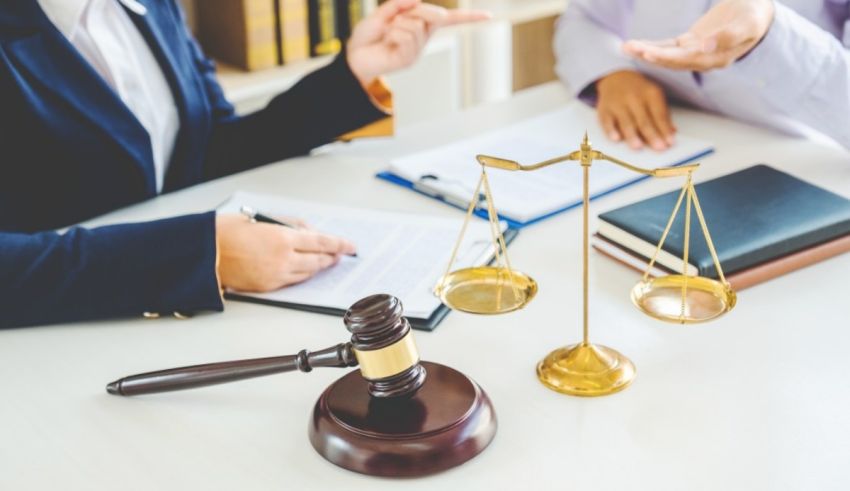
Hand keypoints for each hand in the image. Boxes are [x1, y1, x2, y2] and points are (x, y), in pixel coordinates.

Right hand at [215, 214, 355, 291]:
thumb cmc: (228, 230)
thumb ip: (289, 224)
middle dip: (332, 258)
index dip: (340, 244)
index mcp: (283, 238)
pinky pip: (291, 281)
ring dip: (318, 267)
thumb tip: (309, 230)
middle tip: (341, 254)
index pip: (322, 242)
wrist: (203, 253)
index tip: (351, 246)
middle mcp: (283, 259)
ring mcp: (276, 275)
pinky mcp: (267, 287)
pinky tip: (304, 270)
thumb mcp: (262, 218)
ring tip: (325, 261)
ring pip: (307, 273)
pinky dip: (301, 274)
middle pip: (318, 260)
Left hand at [346, 0, 490, 85]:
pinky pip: (407, 36)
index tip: (489, 16)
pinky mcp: (410, 59)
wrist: (355, 56)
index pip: (449, 19)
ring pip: (416, 24)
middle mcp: (423, 37)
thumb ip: (400, 3)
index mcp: (421, 24)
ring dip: (398, 24)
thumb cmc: (369, 36)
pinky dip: (394, 33)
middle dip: (416, 10)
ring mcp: (417, 49)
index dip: (469, 17)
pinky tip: (388, 41)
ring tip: (388, 33)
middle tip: (395, 19)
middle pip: (434, 14)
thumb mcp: (383, 13)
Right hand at [595, 70, 674, 150]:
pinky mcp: (604, 110)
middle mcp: (634, 97)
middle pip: (644, 120)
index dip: (665, 129)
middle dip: (652, 135)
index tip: (670, 143)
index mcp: (650, 93)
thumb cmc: (638, 91)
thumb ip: (662, 115)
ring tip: (638, 147)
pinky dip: (611, 130)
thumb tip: (672, 132)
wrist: (616, 77)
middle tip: (658, 147)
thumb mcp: (654, 96)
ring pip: (626, 122)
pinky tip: (616, 138)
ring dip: (632, 135)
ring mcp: (618, 103)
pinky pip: (607, 121)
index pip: (659, 114)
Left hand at [622, 0, 773, 70]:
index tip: (648, 52)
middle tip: (630, 48)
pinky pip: (667, 46)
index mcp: (716, 58)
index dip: (667, 56)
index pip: (687, 59)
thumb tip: (705, 47)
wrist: (756, 12)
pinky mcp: (689, 44)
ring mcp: (695, 52)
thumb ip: (728, 36)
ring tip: (626, 46)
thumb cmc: (754, 16)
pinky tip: (635, 45)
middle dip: (649, 54)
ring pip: (666, 55)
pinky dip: (651, 45)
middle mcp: (703, 59)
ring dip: (646, 51)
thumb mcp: (747, 23)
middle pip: (672, 60)